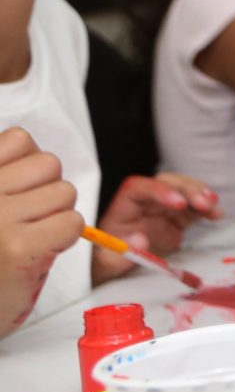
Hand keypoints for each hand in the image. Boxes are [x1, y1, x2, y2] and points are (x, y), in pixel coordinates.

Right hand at [0, 128, 81, 331]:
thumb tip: (30, 146)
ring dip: (57, 214)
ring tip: (30, 235)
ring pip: (65, 193)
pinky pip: (71, 223)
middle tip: (26, 219)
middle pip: (49, 164)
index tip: (17, 190)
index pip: (20, 139)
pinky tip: (39, 251)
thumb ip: (5, 173)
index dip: (29, 164)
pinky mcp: (19, 249)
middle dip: (47, 189)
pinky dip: (64, 238)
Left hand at [94, 173, 220, 274]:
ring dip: (199, 194)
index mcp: (122, 209)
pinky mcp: (176, 218)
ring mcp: (162, 209)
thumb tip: (141, 239)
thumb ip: (118, 255)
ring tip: (212, 206)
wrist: (118, 270)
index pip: (139, 188)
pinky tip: (216, 214)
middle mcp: (143, 203)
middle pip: (166, 183)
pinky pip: (193, 207)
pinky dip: (206, 209)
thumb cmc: (108, 264)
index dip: (159, 190)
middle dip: (187, 190)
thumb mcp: (106, 264)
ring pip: (183, 190)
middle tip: (204, 203)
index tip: (178, 203)